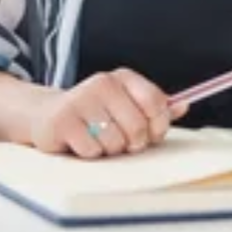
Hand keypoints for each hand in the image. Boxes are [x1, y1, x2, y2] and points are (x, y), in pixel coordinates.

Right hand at [29, 68, 187, 158]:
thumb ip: (154, 107)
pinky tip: (79, 142)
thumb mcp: (125, 106)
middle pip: (137, 127)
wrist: (48, 115)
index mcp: (122, 78)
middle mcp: (102, 83)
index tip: (151, 133)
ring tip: (96, 139)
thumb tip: (184, 106)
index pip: (155, 102)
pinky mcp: (62, 121)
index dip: (158, 126)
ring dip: (108, 149)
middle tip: (119, 139)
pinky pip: (91, 150)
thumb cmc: (94, 115)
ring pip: (114, 142)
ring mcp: (80, 100)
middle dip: (132, 142)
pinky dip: (89, 154)